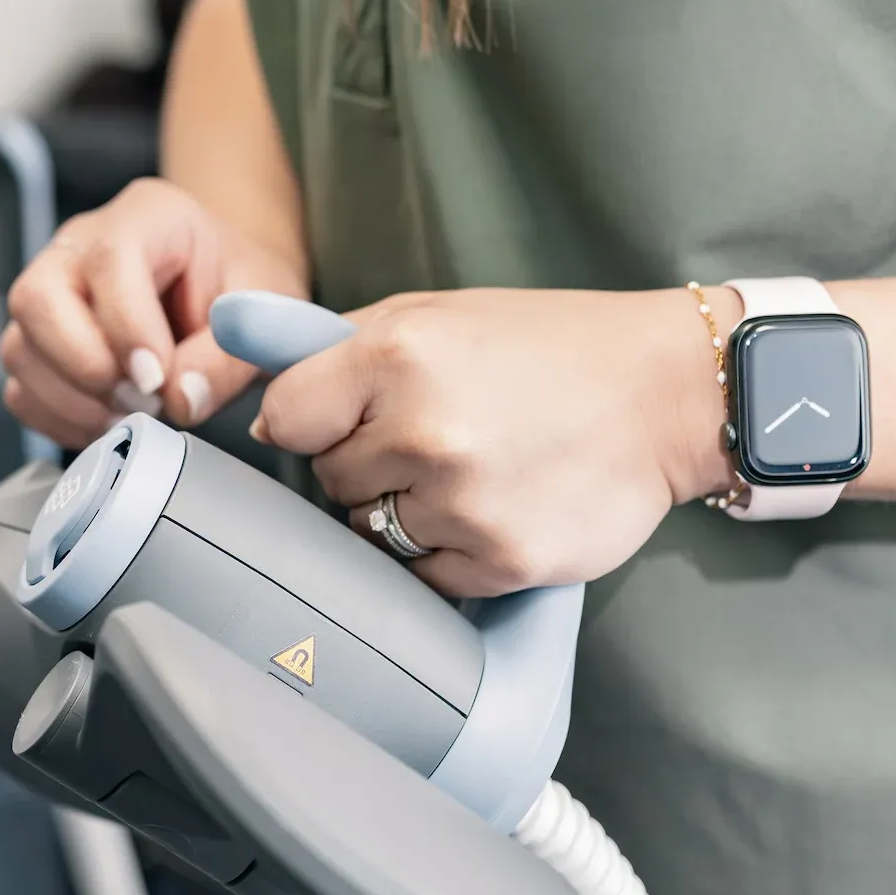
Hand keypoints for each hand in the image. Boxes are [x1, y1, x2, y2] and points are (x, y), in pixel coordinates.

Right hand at [1, 178, 306, 448]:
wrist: (228, 295)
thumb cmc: (242, 290)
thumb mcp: (264, 310)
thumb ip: (229, 355)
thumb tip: (181, 398)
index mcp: (147, 217)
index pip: (110, 258)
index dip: (126, 325)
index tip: (156, 378)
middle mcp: (81, 246)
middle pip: (36, 296)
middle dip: (83, 365)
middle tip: (140, 399)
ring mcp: (51, 293)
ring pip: (20, 348)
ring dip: (73, 401)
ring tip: (132, 413)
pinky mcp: (37, 342)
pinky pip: (21, 388)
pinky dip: (60, 419)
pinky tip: (108, 421)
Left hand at [254, 288, 732, 595]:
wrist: (665, 393)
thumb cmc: (542, 349)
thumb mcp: (431, 315)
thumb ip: (327, 342)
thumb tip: (231, 350)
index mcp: (395, 356)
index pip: (287, 418)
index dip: (317, 419)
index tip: (351, 413)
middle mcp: (425, 432)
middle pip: (330, 482)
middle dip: (368, 463)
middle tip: (434, 435)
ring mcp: (464, 504)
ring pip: (373, 535)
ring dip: (407, 513)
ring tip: (471, 470)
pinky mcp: (502, 561)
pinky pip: (425, 578)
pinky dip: (449, 553)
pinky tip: (493, 508)